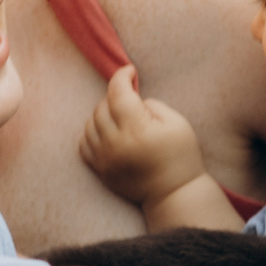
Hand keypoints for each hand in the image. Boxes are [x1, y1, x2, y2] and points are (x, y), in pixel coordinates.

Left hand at [80, 67, 209, 205]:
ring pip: (90, 123)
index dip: (122, 76)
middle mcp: (116, 144)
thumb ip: (152, 104)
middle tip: (132, 101)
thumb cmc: (181, 157)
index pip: (118, 92)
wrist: (174, 194)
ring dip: (103, 114)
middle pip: (102, 106)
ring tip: (121, 118)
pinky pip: (84, 143)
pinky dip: (92, 133)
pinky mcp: (100, 170)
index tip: (130, 71)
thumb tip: (133, 99)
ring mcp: (105, 159)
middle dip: (115, 97)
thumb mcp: (178, 123)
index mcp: (137, 129)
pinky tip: (108, 133)